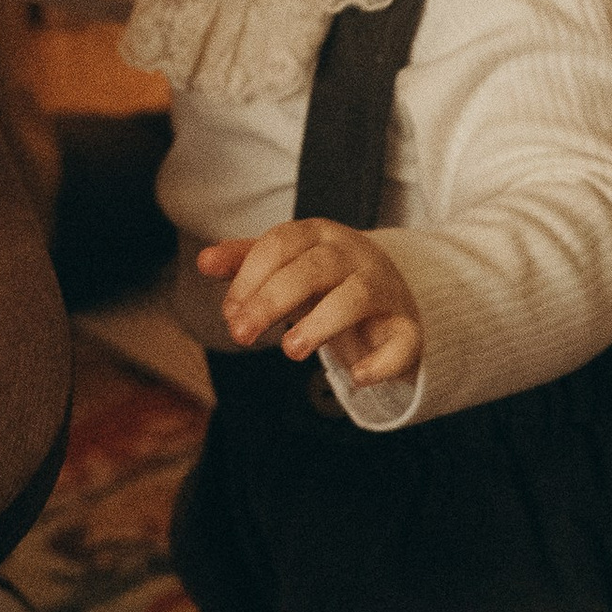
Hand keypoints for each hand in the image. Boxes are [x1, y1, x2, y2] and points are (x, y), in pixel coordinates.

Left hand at [197, 217, 422, 387]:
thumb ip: (246, 261)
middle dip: (272, 300)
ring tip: (290, 351)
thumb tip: (204, 262)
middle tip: (240, 335)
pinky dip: (381, 361)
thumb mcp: (286, 265)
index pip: (280, 244)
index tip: (229, 313)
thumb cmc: (326, 280)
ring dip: (320, 324)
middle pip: (313, 269)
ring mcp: (385, 289)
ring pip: (356, 297)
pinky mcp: (407, 327)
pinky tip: (356, 377)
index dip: (249, 278)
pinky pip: (403, 340)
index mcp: (320, 234)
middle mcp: (354, 255)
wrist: (389, 297)